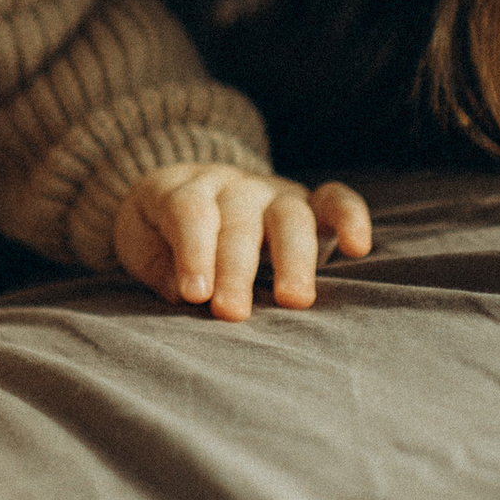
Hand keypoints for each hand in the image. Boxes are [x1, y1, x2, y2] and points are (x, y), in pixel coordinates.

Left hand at [112, 167, 373, 322]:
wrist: (186, 196)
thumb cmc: (160, 233)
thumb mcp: (141, 244)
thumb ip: (158, 266)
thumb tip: (184, 292)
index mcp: (185, 188)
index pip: (190, 212)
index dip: (192, 251)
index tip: (193, 294)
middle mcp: (233, 186)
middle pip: (239, 221)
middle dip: (235, 269)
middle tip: (231, 313)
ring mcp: (273, 192)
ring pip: (289, 216)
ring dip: (293, 258)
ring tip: (294, 301)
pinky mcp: (309, 204)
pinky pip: (336, 201)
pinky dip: (350, 218)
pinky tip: (357, 248)